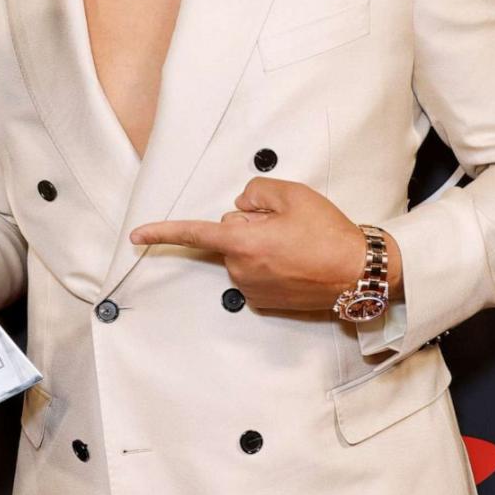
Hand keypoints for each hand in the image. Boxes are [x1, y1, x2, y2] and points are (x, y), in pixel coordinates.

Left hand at [129, 177, 401, 310]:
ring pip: (243, 254)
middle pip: (229, 235)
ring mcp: (252, 290)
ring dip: (260, 245)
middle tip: (287, 225)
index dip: (162, 232)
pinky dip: (270, 264)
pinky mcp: (265, 303)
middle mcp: (240, 270)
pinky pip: (256, 272)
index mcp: (241, 243)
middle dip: (248, 226)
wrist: (358, 274)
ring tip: (298, 245)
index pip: (194, 234)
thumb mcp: (293, 195)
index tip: (135, 237)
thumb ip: (256, 192)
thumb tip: (243, 206)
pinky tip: (296, 262)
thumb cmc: (328, 234)